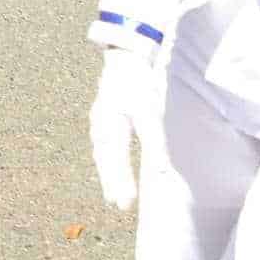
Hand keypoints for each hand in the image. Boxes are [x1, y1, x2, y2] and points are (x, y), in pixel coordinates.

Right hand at [87, 52, 156, 212]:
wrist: (125, 54)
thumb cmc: (139, 83)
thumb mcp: (150, 112)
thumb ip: (155, 143)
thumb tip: (161, 172)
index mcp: (111, 124)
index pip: (117, 161)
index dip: (122, 182)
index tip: (125, 204)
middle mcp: (101, 122)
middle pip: (106, 158)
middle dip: (112, 182)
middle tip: (117, 204)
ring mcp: (98, 116)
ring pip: (101, 150)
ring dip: (107, 171)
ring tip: (112, 189)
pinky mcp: (102, 111)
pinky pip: (101, 140)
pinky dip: (104, 156)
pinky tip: (107, 159)